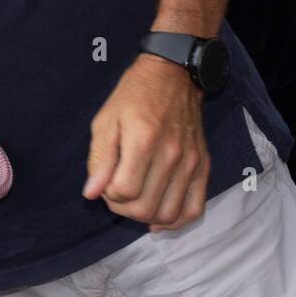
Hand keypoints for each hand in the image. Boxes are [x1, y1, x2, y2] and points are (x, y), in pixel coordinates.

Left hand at [84, 54, 209, 230]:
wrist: (173, 76)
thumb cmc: (133, 97)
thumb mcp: (105, 121)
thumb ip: (99, 159)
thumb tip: (92, 193)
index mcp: (143, 141)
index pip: (123, 192)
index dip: (107, 194)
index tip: (104, 182)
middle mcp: (171, 155)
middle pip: (145, 208)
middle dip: (123, 208)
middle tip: (115, 193)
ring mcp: (191, 163)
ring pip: (168, 214)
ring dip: (145, 216)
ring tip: (134, 201)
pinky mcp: (203, 166)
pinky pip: (195, 208)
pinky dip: (176, 220)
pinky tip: (158, 217)